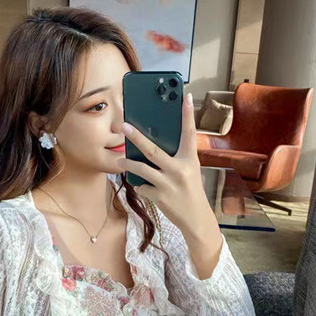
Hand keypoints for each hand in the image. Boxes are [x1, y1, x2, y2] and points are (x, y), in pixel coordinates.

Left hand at [116, 91, 210, 232]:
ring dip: (128, 164)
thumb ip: (176, 157)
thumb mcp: (190, 171)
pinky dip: (140, 185)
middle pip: (153, 150)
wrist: (195, 218)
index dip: (187, 115)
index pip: (189, 133)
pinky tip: (143, 186)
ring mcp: (168, 184)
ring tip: (120, 161)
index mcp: (190, 160)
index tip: (185, 97)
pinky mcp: (159, 197)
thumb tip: (154, 145)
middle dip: (136, 137)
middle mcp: (179, 170)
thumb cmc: (190, 190)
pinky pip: (142, 187)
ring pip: (142, 169)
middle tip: (124, 126)